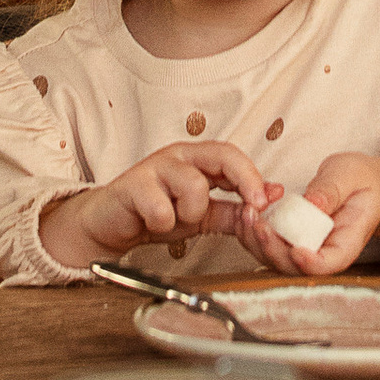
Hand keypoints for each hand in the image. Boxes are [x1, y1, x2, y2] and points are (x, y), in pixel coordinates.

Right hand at [40, 137, 275, 271]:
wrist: (108, 225)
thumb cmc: (154, 213)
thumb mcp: (201, 215)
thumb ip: (233, 211)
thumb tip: (271, 202)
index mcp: (197, 160)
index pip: (234, 156)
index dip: (255, 177)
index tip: (269, 202)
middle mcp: (179, 156)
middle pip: (222, 154)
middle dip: (245, 181)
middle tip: (252, 207)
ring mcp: (155, 167)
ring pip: (194, 186)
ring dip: (190, 213)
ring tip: (175, 219)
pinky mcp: (132, 185)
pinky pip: (162, 209)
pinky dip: (162, 224)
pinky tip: (152, 223)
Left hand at [238, 150, 379, 276]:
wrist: (360, 185)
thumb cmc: (360, 181)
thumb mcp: (351, 175)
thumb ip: (331, 189)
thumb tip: (313, 204)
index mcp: (348, 240)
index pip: (331, 263)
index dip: (312, 264)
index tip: (296, 249)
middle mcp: (325, 252)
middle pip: (297, 268)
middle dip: (274, 250)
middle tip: (258, 224)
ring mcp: (306, 249)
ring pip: (277, 260)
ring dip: (257, 242)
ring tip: (248, 212)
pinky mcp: (290, 241)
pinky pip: (268, 246)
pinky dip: (253, 233)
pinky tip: (247, 212)